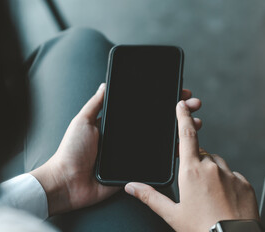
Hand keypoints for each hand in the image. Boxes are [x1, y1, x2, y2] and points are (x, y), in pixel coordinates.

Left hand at [30, 84, 199, 215]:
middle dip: (179, 113)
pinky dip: (173, 154)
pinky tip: (185, 145)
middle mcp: (130, 138)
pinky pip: (157, 162)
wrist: (68, 181)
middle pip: (159, 123)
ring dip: (181, 131)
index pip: (145, 110)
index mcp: (119, 125)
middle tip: (194, 104)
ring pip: (163, 141)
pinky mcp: (137, 169)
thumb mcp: (83, 121)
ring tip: (196, 122)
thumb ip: (96, 104)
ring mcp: (135, 154)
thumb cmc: (72, 150)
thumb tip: (104, 84)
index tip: (178, 93)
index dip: (162, 101)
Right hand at [125, 101, 259, 230]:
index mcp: (191, 172)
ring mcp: (230, 175)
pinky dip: (226, 182)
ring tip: (208, 194)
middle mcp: (212, 168)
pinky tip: (222, 199)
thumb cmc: (202, 229)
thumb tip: (132, 187)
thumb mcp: (173, 214)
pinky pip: (233, 176)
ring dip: (211, 172)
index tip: (182, 105)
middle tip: (193, 184)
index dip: (183, 118)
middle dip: (196, 162)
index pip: (186, 136)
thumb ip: (151, 197)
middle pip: (202, 154)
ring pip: (217, 164)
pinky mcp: (244, 183)